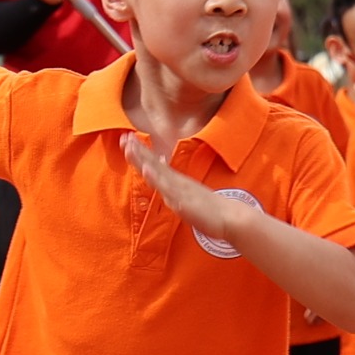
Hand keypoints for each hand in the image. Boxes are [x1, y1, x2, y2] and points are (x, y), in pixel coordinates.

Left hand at [123, 137, 257, 249]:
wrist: (231, 217)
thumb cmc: (210, 208)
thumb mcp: (188, 194)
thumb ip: (175, 185)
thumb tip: (164, 170)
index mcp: (176, 181)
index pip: (155, 164)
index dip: (141, 152)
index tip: (127, 139)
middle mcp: (177, 182)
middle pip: (153, 164)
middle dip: (137, 151)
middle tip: (123, 137)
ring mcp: (179, 190)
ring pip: (157, 172)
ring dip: (143, 159)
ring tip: (130, 147)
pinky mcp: (183, 200)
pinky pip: (167, 188)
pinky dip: (156, 177)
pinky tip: (146, 168)